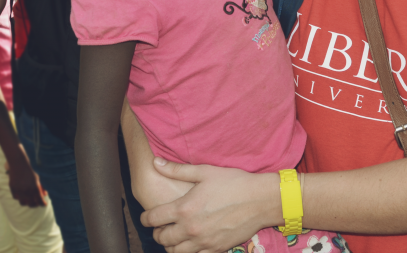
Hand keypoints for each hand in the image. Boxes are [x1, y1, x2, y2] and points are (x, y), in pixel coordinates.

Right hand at [6, 152, 47, 207]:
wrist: (19, 165)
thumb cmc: (29, 172)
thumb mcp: (37, 178)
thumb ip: (41, 187)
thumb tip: (45, 194)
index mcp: (35, 188)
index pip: (40, 200)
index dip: (43, 203)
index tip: (44, 204)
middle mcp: (27, 191)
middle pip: (31, 204)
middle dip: (35, 205)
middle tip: (37, 204)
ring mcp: (19, 191)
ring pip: (23, 203)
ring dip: (26, 203)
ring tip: (29, 202)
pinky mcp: (13, 189)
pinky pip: (16, 198)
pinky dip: (19, 198)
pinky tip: (22, 197)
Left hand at [140, 159, 277, 252]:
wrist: (260, 200)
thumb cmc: (234, 182)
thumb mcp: (205, 171)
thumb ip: (177, 170)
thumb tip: (155, 162)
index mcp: (184, 208)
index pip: (153, 218)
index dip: (146, 218)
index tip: (146, 217)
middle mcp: (191, 228)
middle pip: (162, 238)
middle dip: (158, 233)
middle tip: (161, 226)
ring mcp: (203, 241)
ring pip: (175, 252)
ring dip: (171, 245)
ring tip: (175, 237)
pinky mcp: (216, 249)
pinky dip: (189, 252)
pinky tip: (192, 243)